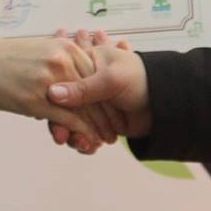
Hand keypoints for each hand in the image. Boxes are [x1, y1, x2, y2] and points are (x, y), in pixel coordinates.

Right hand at [0, 37, 118, 139]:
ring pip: (86, 108)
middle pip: (96, 91)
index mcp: (64, 48)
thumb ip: (58, 66)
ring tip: (105, 141)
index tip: (117, 110)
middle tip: (116, 131)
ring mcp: (52, 80)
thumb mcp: (36, 54)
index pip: (96, 74)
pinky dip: (82, 132)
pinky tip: (88, 142)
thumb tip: (70, 83)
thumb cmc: (0, 61)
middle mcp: (62, 61)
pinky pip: (70, 118)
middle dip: (108, 115)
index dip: (108, 95)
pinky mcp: (40, 99)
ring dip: (98, 127)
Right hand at [47, 29, 150, 150]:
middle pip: (60, 106)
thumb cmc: (141, 80)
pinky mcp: (96, 120)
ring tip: (84, 145)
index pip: (58, 81)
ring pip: (69, 122)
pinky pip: (82, 133)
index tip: (47, 117)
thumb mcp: (111, 80)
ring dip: (74, 136)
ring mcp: (89, 103)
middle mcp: (83, 82)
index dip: (51, 101)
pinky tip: (90, 148)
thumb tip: (53, 94)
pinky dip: (85, 142)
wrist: (164, 103)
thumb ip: (83, 88)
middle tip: (64, 138)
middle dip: (61, 125)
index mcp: (84, 62)